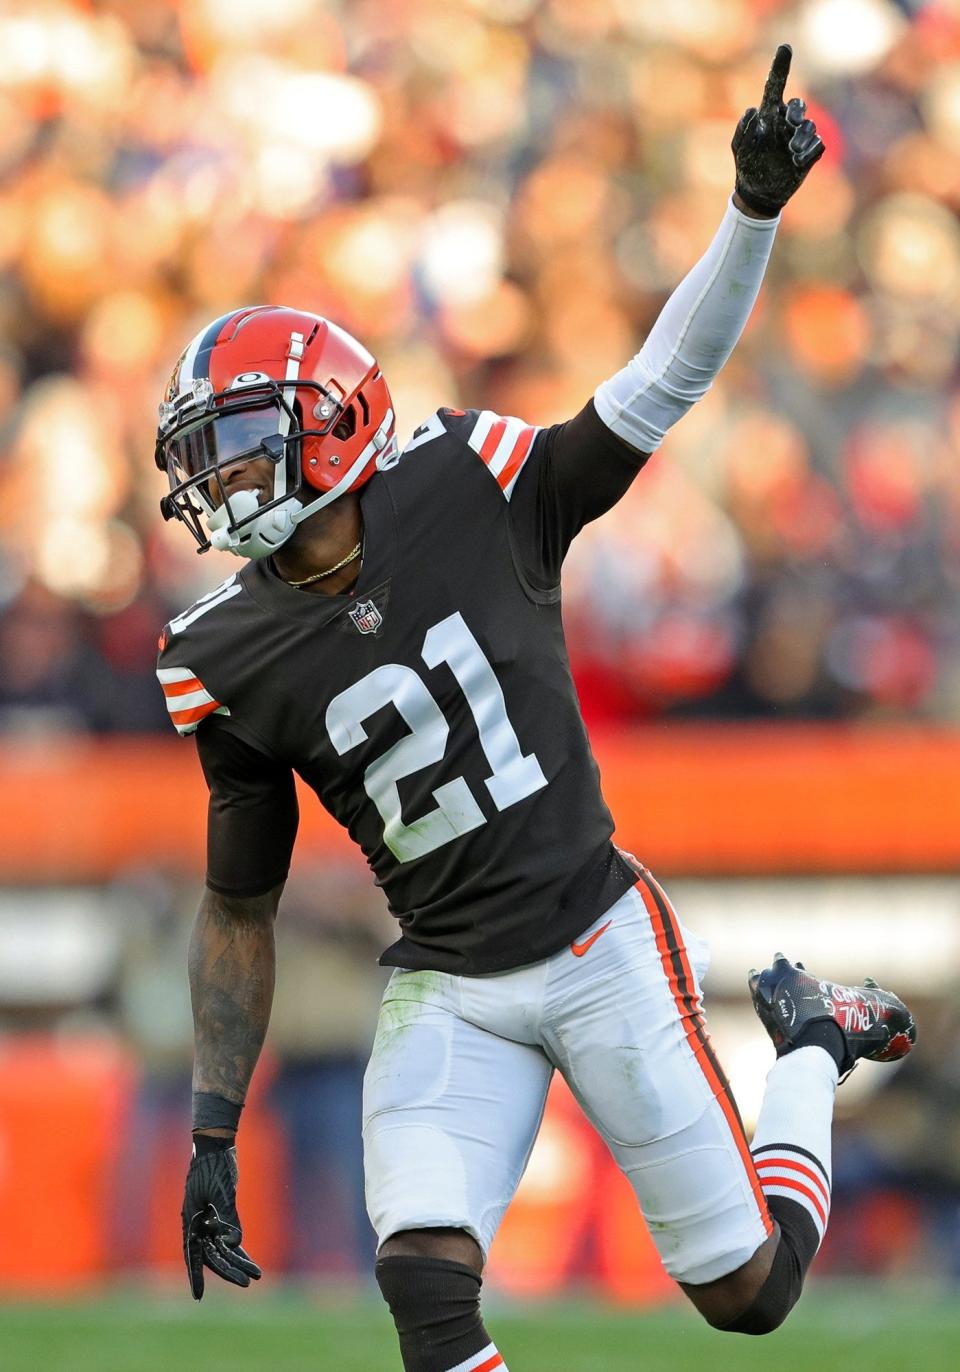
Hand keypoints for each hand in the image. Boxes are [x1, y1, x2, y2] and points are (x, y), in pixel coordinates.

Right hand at [182, 1142, 261, 1299]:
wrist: (215, 1144)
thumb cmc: (215, 1165)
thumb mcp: (223, 1190)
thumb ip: (228, 1217)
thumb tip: (234, 1244)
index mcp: (191, 1219)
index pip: (193, 1254)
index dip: (195, 1276)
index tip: (198, 1297)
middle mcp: (197, 1223)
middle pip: (212, 1254)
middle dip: (229, 1270)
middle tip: (247, 1283)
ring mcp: (207, 1219)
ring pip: (221, 1248)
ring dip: (237, 1260)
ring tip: (256, 1275)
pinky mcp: (218, 1214)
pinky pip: (227, 1236)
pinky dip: (237, 1247)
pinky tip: (248, 1259)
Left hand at [732, 44, 824, 216]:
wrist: (760, 193)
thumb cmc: (747, 167)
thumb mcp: (740, 149)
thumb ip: (744, 130)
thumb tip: (754, 111)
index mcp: (770, 115)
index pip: (775, 87)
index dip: (781, 67)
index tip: (784, 47)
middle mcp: (787, 122)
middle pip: (799, 106)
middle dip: (797, 111)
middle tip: (790, 122)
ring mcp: (800, 137)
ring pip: (809, 127)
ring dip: (800, 138)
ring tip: (791, 151)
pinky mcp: (811, 152)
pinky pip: (818, 144)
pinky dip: (808, 152)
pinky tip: (797, 162)